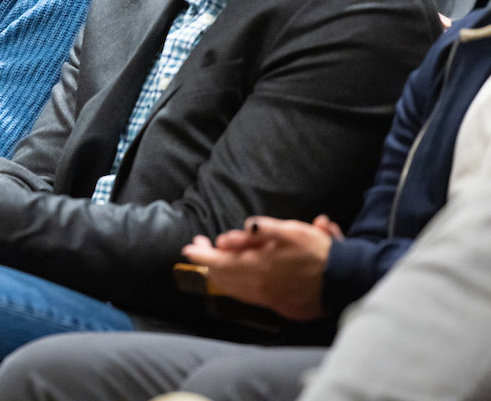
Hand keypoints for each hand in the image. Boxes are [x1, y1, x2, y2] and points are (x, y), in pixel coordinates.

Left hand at [181, 216, 336, 320]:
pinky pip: (245, 295)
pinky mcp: (275, 304)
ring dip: (218, 273)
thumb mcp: (293, 231)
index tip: (189, 246)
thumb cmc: (318, 252)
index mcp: (258, 266)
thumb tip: (246, 227)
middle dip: (206, 261)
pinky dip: (232, 285)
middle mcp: (257, 285)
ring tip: (211, 259)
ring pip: (231, 287)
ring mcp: (266, 296)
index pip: (218, 262)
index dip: (201, 254)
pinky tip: (232, 277)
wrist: (342, 281)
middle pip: (221, 276)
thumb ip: (265, 229)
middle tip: (198, 247)